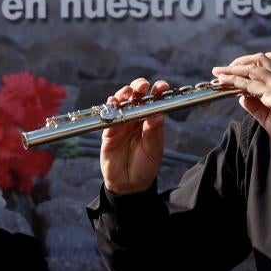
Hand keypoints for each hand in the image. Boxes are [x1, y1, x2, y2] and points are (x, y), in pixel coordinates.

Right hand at [100, 78, 168, 194]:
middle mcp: (137, 118)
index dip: (158, 90)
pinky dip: (109, 107)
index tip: (162, 86)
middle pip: (137, 96)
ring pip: (122, 101)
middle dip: (139, 86)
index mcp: (151, 120)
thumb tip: (159, 113)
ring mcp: (122, 122)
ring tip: (128, 92)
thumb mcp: (153, 150)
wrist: (128, 185)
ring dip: (124, 93)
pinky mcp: (109, 131)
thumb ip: (154, 132)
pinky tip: (112, 102)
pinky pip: (108, 115)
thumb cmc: (145, 166)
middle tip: (143, 86)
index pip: (155, 100)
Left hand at [213, 52, 270, 156]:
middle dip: (235, 65)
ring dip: (232, 71)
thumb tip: (241, 98)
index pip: (261, 68)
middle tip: (218, 70)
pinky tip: (225, 83)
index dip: (243, 69)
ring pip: (251, 69)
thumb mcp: (269, 118)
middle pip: (256, 62)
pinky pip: (250, 84)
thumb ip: (256, 107)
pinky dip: (236, 82)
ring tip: (218, 73)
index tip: (227, 74)